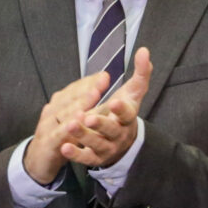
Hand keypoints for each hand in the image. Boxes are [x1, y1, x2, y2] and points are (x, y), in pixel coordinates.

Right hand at [23, 69, 113, 185]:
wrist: (38, 162)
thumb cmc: (59, 139)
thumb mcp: (71, 122)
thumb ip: (84, 109)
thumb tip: (102, 94)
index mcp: (58, 105)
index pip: (74, 90)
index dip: (89, 82)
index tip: (104, 76)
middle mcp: (52, 112)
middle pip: (71, 97)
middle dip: (88, 87)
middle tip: (103, 80)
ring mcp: (48, 126)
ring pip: (65, 112)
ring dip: (80, 102)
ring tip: (95, 94)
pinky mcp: (48, 142)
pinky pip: (59, 133)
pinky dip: (69, 125)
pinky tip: (80, 120)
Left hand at [65, 49, 151, 166]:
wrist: (123, 140)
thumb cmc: (125, 111)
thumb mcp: (133, 93)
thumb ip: (140, 73)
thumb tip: (143, 49)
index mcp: (127, 118)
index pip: (127, 114)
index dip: (121, 109)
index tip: (114, 102)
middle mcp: (119, 134)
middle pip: (111, 130)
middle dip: (100, 124)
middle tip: (88, 117)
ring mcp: (107, 147)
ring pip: (96, 143)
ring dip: (83, 136)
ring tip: (70, 125)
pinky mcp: (96, 158)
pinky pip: (86, 158)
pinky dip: (76, 154)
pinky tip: (64, 147)